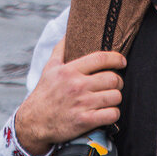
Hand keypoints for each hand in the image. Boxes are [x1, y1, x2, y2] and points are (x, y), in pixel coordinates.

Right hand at [13, 40, 126, 155]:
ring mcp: (81, 104)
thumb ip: (60, 49)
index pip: (100, 58)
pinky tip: (107, 112)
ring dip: (115, 98)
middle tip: (114, 84)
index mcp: (69, 70)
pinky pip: (111, 114)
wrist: (34, 122)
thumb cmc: (44, 94)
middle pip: (112, 78)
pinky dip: (113, 113)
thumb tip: (68, 33)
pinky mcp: (85, 121)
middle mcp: (76, 85)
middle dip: (117, 81)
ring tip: (109, 98)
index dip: (116, 58)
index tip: (122, 61)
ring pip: (115, 97)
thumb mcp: (49, 68)